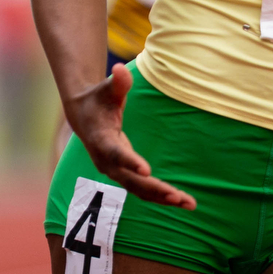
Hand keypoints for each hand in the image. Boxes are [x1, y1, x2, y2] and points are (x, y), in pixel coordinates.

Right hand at [66, 65, 195, 209]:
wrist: (83, 117)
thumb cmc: (98, 99)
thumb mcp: (106, 90)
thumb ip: (117, 83)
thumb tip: (120, 69)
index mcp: (101, 139)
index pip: (116, 153)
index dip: (130, 162)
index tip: (147, 170)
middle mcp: (106, 161)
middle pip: (131, 180)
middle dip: (155, 189)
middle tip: (177, 196)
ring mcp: (114, 171)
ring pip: (139, 190)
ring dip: (162, 198)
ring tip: (188, 203)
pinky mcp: (123, 175)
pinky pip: (142, 190)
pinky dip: (160, 196)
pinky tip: (181, 201)